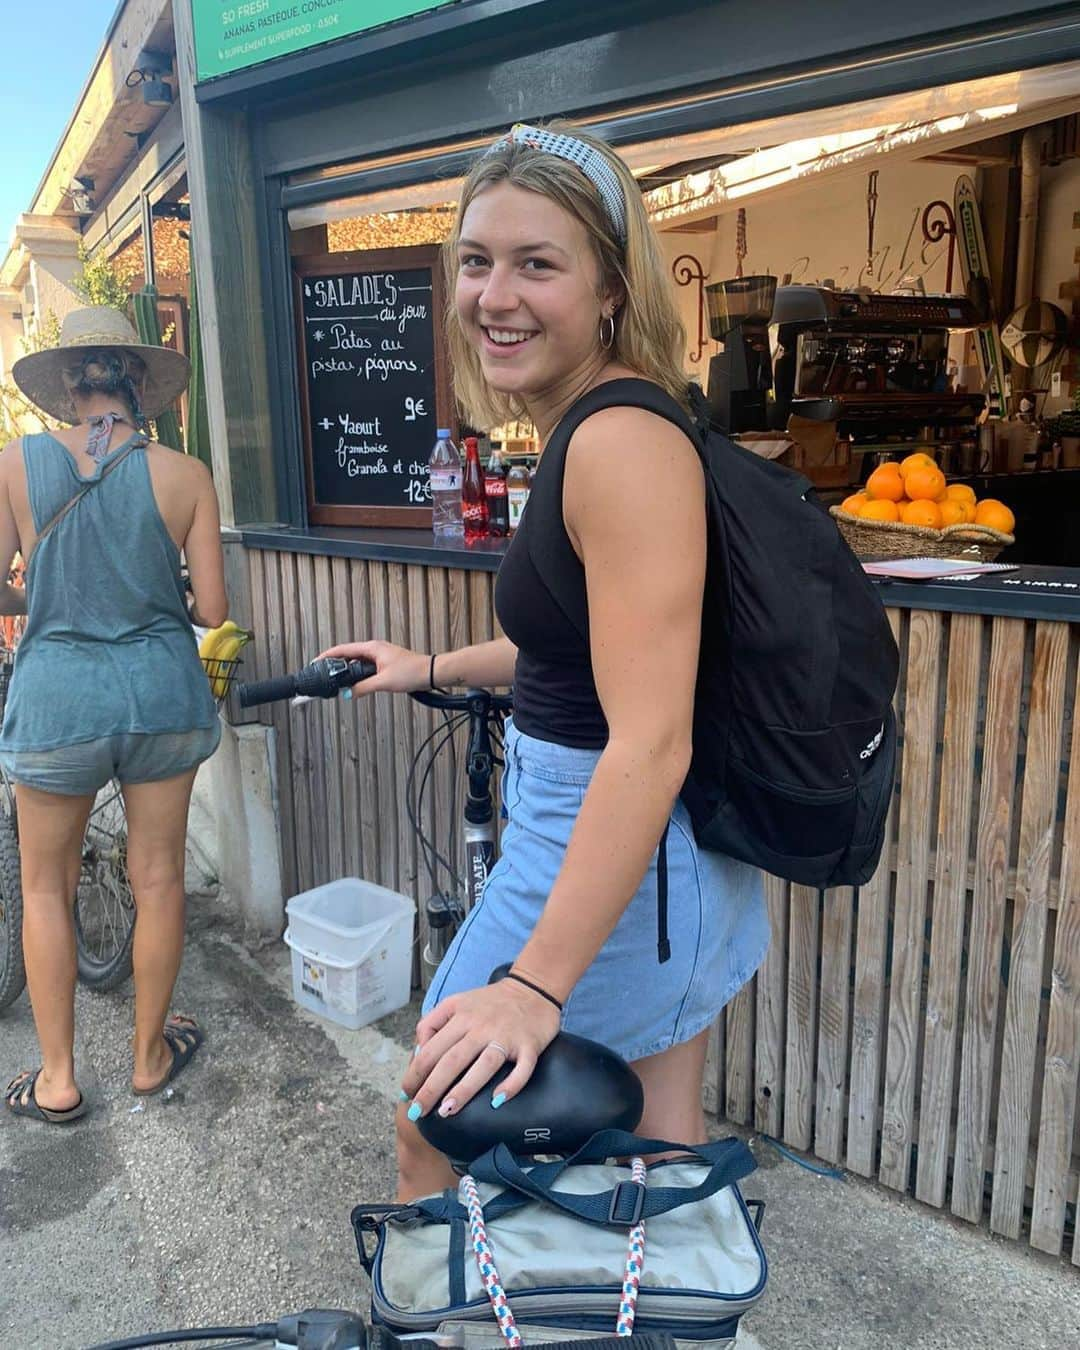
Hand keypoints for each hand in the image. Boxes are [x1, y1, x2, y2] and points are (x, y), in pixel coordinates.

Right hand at [317, 639, 428, 694]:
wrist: (431, 673)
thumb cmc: (412, 672)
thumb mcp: (383, 682)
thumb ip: (363, 687)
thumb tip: (348, 693)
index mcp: (371, 648)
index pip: (342, 649)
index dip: (327, 656)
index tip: (316, 662)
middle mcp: (374, 649)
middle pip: (348, 655)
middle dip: (334, 664)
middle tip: (323, 675)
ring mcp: (380, 655)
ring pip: (356, 662)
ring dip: (346, 671)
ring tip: (335, 681)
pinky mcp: (385, 663)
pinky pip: (365, 667)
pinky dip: (357, 674)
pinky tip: (355, 683)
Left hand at [401, 980, 560, 1119]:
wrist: (533, 988)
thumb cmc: (492, 1001)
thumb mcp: (456, 1002)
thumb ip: (433, 1022)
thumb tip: (418, 1052)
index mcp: (461, 1016)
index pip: (431, 1049)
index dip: (415, 1073)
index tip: (407, 1093)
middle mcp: (481, 1026)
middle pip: (452, 1060)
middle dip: (431, 1088)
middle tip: (419, 1112)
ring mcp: (506, 1036)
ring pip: (483, 1066)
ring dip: (463, 1090)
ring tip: (446, 1111)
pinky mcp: (529, 1045)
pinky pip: (522, 1068)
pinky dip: (511, 1085)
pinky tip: (498, 1101)